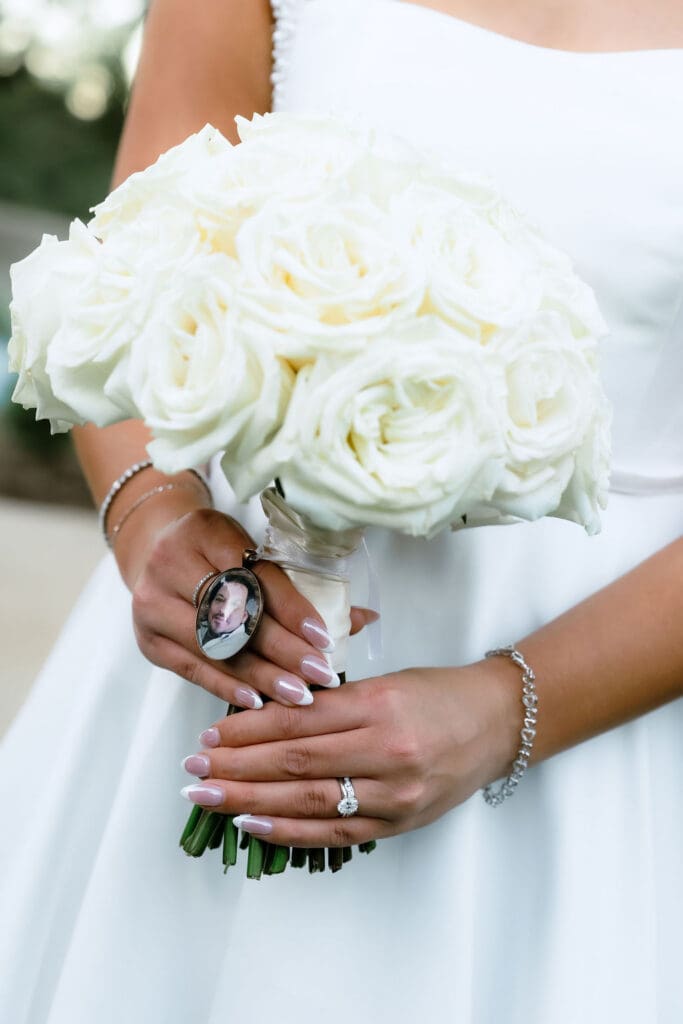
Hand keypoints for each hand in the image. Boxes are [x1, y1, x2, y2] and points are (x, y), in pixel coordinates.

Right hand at [130, 506, 376, 709]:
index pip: (256, 576)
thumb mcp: (252, 550)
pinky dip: (227, 686)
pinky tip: (257, 700)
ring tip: (297, 696)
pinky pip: (192, 668)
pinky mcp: (147, 638)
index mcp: (205, 531)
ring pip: (215, 647)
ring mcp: (152, 602)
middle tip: (319, 676)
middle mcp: (171, 563)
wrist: (155, 551)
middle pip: (236, 615)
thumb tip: (364, 619)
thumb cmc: (217, 552)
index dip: (292, 610)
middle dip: (283, 651)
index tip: (324, 639)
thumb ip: (302, 584)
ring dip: (260, 675)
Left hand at [180, 661, 519, 844]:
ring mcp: (395, 793)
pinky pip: (335, 831)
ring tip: (208, 799)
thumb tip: (266, 718)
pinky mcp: (399, 822)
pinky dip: (290, 831)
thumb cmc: (438, 694)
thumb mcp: (385, 681)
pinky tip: (253, 825)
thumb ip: (332, 702)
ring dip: (250, 801)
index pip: (299, 720)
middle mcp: (387, 751)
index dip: (249, 731)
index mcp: (379, 705)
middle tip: (193, 772)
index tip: (210, 736)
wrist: (497, 723)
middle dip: (236, 768)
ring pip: (308, 801)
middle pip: (295, 763)